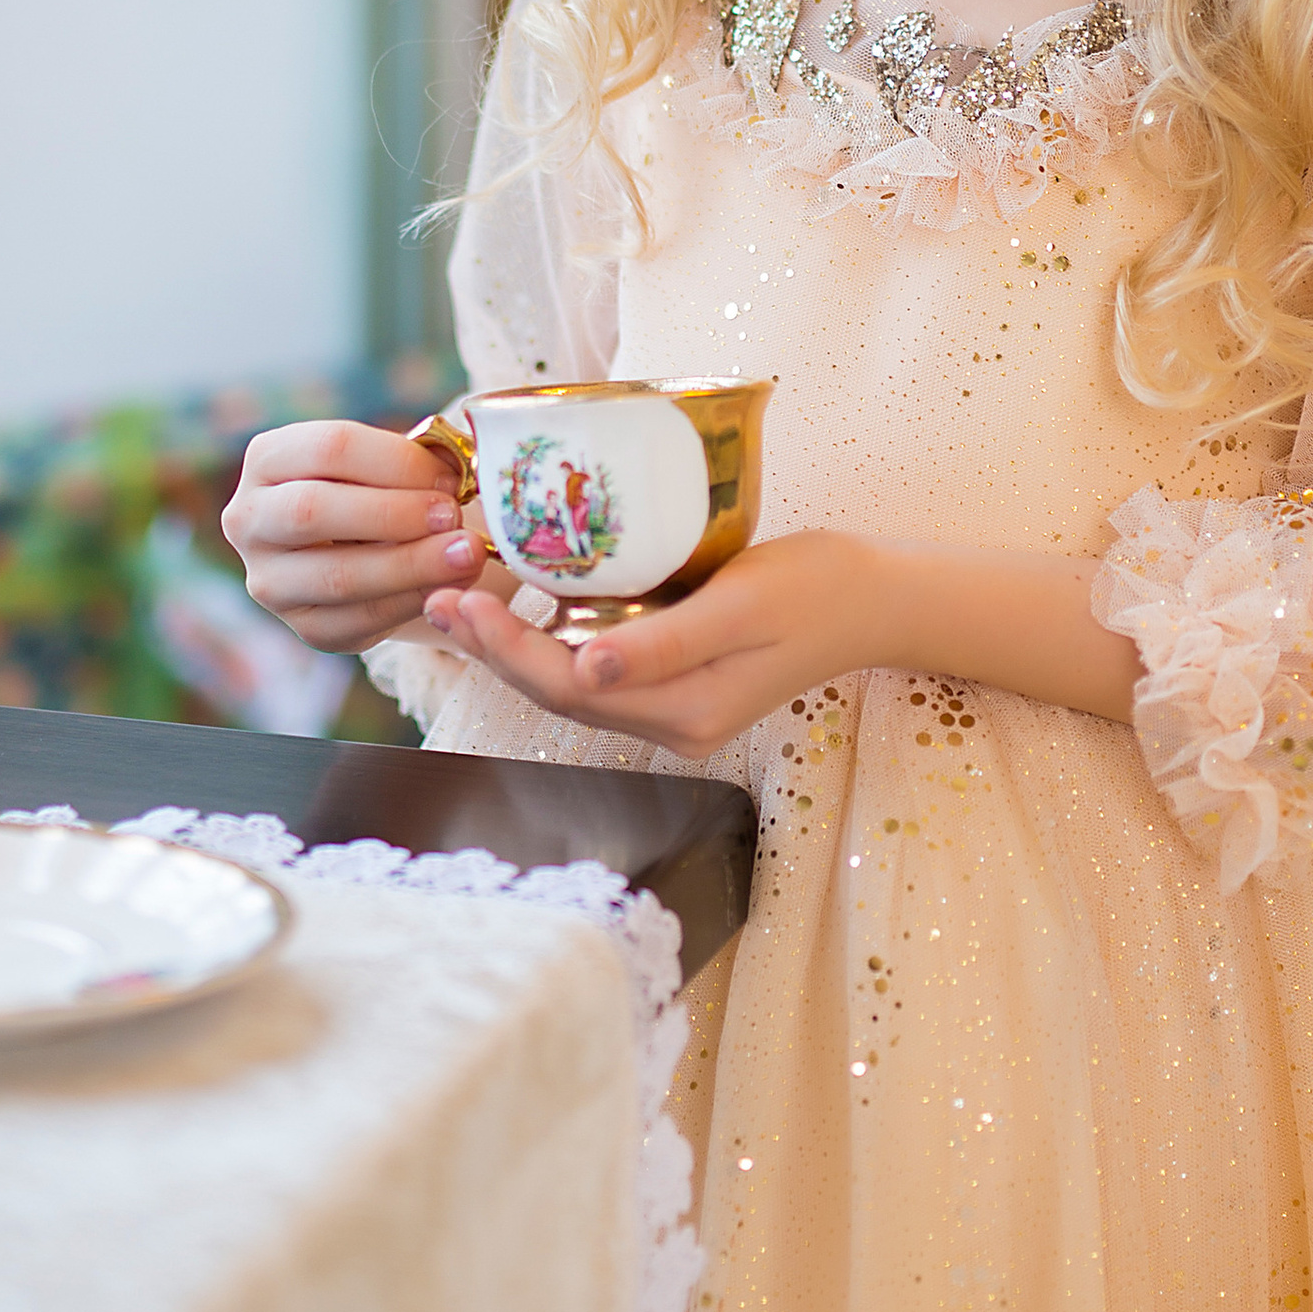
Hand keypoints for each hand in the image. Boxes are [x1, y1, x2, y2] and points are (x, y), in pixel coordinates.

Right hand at [221, 420, 496, 653]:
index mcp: (267, 459)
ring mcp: (270, 580)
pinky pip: (358, 621)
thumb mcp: (387, 462)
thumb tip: (460, 473)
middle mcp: (250, 520)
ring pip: (337, 576)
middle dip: (394, 513)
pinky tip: (449, 588)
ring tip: (467, 553)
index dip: (396, 461)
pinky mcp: (304, 627)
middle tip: (452, 515)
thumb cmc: (378, 488)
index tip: (449, 477)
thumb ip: (416, 462)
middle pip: (313, 511)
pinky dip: (410, 603)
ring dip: (411, 565)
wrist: (367, 547)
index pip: (329, 448)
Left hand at [424, 531, 909, 759]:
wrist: (875, 601)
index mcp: (683, 710)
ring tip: (461, 605)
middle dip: (493, 650)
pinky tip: (524, 610)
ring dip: (513, 648)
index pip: (568, 687)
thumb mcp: (741, 605)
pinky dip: (552, 644)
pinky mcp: (679, 685)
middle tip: (438, 598)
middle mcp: (671, 721)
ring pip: (572, 686)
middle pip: (558, 693)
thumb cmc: (815, 589)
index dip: (505, 648)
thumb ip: (664, 643)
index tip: (460, 600)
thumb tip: (584, 671)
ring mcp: (674, 708)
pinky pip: (597, 673)